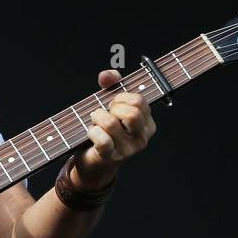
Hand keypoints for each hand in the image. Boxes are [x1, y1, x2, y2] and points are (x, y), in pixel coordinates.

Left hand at [72, 70, 156, 190]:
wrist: (93, 163)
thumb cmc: (104, 130)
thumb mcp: (111, 105)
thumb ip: (111, 85)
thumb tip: (107, 75)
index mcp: (147, 124)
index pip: (139, 101)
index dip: (121, 97)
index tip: (113, 104)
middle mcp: (142, 138)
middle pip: (131, 112)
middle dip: (112, 107)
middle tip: (104, 113)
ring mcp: (128, 150)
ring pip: (112, 123)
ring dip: (97, 117)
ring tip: (94, 121)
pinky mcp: (111, 158)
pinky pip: (102, 139)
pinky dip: (92, 132)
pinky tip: (90, 132)